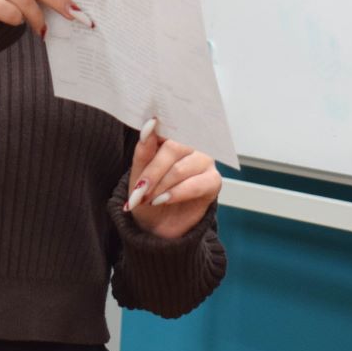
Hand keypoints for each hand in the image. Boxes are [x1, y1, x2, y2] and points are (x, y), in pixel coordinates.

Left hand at [123, 119, 221, 239]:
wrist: (157, 225)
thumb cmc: (148, 195)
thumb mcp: (138, 175)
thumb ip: (144, 151)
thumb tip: (149, 126)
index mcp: (172, 137)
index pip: (166, 126)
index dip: (155, 129)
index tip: (148, 125)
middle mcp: (192, 144)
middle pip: (173, 148)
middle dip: (152, 172)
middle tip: (139, 189)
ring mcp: (204, 161)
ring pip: (181, 168)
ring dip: (161, 186)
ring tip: (149, 199)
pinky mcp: (213, 181)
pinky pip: (196, 184)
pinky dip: (176, 194)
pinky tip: (163, 201)